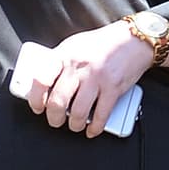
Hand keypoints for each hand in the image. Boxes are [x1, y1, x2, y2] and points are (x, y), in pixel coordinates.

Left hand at [23, 24, 150, 138]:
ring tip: (75, 124)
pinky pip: (100, 116)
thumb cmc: (102, 44)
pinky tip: (92, 129)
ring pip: (78, 113)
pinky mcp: (113, 89)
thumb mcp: (74, 46)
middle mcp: (79, 67)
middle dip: (54, 118)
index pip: (41, 80)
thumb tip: (43, 84)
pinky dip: (94, 128)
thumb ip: (59, 63)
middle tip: (56, 120)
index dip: (35, 98)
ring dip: (74, 125)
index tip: (38, 107)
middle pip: (58, 102)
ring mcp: (96, 78)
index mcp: (65, 55)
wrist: (133, 40)